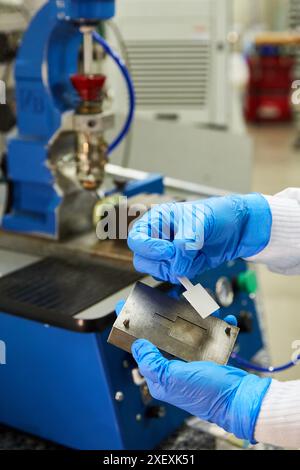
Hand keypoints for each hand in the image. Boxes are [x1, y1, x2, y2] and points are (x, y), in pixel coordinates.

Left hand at [115, 302, 268, 441]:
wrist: (242, 401)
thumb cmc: (208, 393)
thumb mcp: (173, 378)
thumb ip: (152, 362)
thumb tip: (138, 345)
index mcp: (161, 375)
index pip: (142, 347)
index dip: (132, 326)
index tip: (125, 307)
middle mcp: (174, 367)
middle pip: (164, 334)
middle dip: (167, 315)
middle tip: (167, 298)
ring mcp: (192, 361)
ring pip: (188, 331)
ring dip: (195, 317)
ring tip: (202, 306)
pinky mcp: (210, 358)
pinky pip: (210, 336)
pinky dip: (218, 327)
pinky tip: (225, 320)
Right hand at [127, 194, 271, 283]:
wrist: (238, 229)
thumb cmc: (218, 215)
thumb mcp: (201, 222)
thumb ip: (187, 242)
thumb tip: (177, 265)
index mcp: (157, 220)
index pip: (137, 239)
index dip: (149, 248)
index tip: (170, 250)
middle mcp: (159, 238)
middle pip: (142, 260)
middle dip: (162, 263)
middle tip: (181, 258)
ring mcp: (169, 254)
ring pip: (157, 271)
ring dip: (175, 270)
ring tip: (194, 257)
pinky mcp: (180, 265)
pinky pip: (174, 277)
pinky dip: (187, 274)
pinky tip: (200, 261)